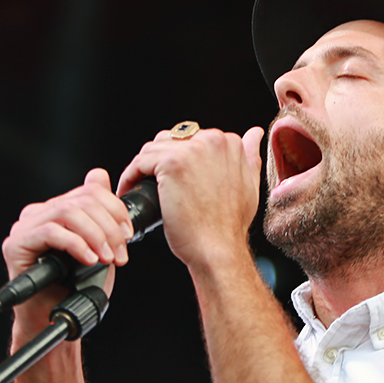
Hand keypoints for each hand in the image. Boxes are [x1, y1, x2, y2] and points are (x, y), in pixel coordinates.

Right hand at [2, 168, 132, 346]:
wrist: (55, 319)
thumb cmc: (75, 287)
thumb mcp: (98, 245)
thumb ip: (99, 214)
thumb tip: (100, 176)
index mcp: (57, 210)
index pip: (89, 191)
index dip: (114, 209)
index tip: (128, 234)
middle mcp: (38, 214)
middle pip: (81, 201)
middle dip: (108, 227)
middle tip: (120, 253)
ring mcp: (25, 227)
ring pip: (67, 213)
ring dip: (95, 236)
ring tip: (107, 258)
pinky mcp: (16, 244)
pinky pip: (51, 232)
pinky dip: (76, 244)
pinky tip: (89, 259)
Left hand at [116, 125, 264, 269]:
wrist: (219, 248)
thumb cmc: (229, 225)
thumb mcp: (249, 186)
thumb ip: (249, 157)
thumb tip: (254, 133)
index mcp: (229, 143)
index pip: (190, 139)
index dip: (176, 159)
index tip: (169, 180)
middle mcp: (212, 140)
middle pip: (169, 140)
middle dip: (158, 161)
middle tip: (151, 186)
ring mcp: (192, 150)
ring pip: (152, 149)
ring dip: (142, 169)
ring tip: (138, 189)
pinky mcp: (171, 163)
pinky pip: (140, 162)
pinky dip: (130, 177)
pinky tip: (129, 190)